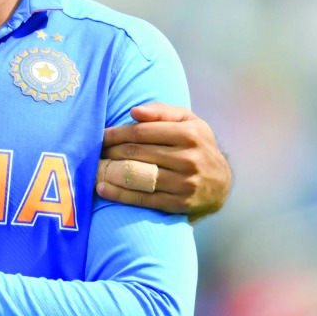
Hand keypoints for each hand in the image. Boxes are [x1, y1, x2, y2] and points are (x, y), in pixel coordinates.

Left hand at [98, 103, 231, 221]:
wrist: (221, 184)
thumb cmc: (197, 145)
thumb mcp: (188, 121)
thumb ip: (162, 112)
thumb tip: (134, 111)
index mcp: (189, 134)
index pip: (142, 132)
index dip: (117, 133)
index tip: (101, 135)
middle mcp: (188, 158)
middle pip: (137, 153)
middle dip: (111, 151)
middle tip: (96, 151)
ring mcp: (184, 183)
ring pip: (138, 175)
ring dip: (111, 172)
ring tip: (95, 168)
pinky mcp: (179, 204)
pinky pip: (143, 199)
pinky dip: (119, 194)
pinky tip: (102, 188)